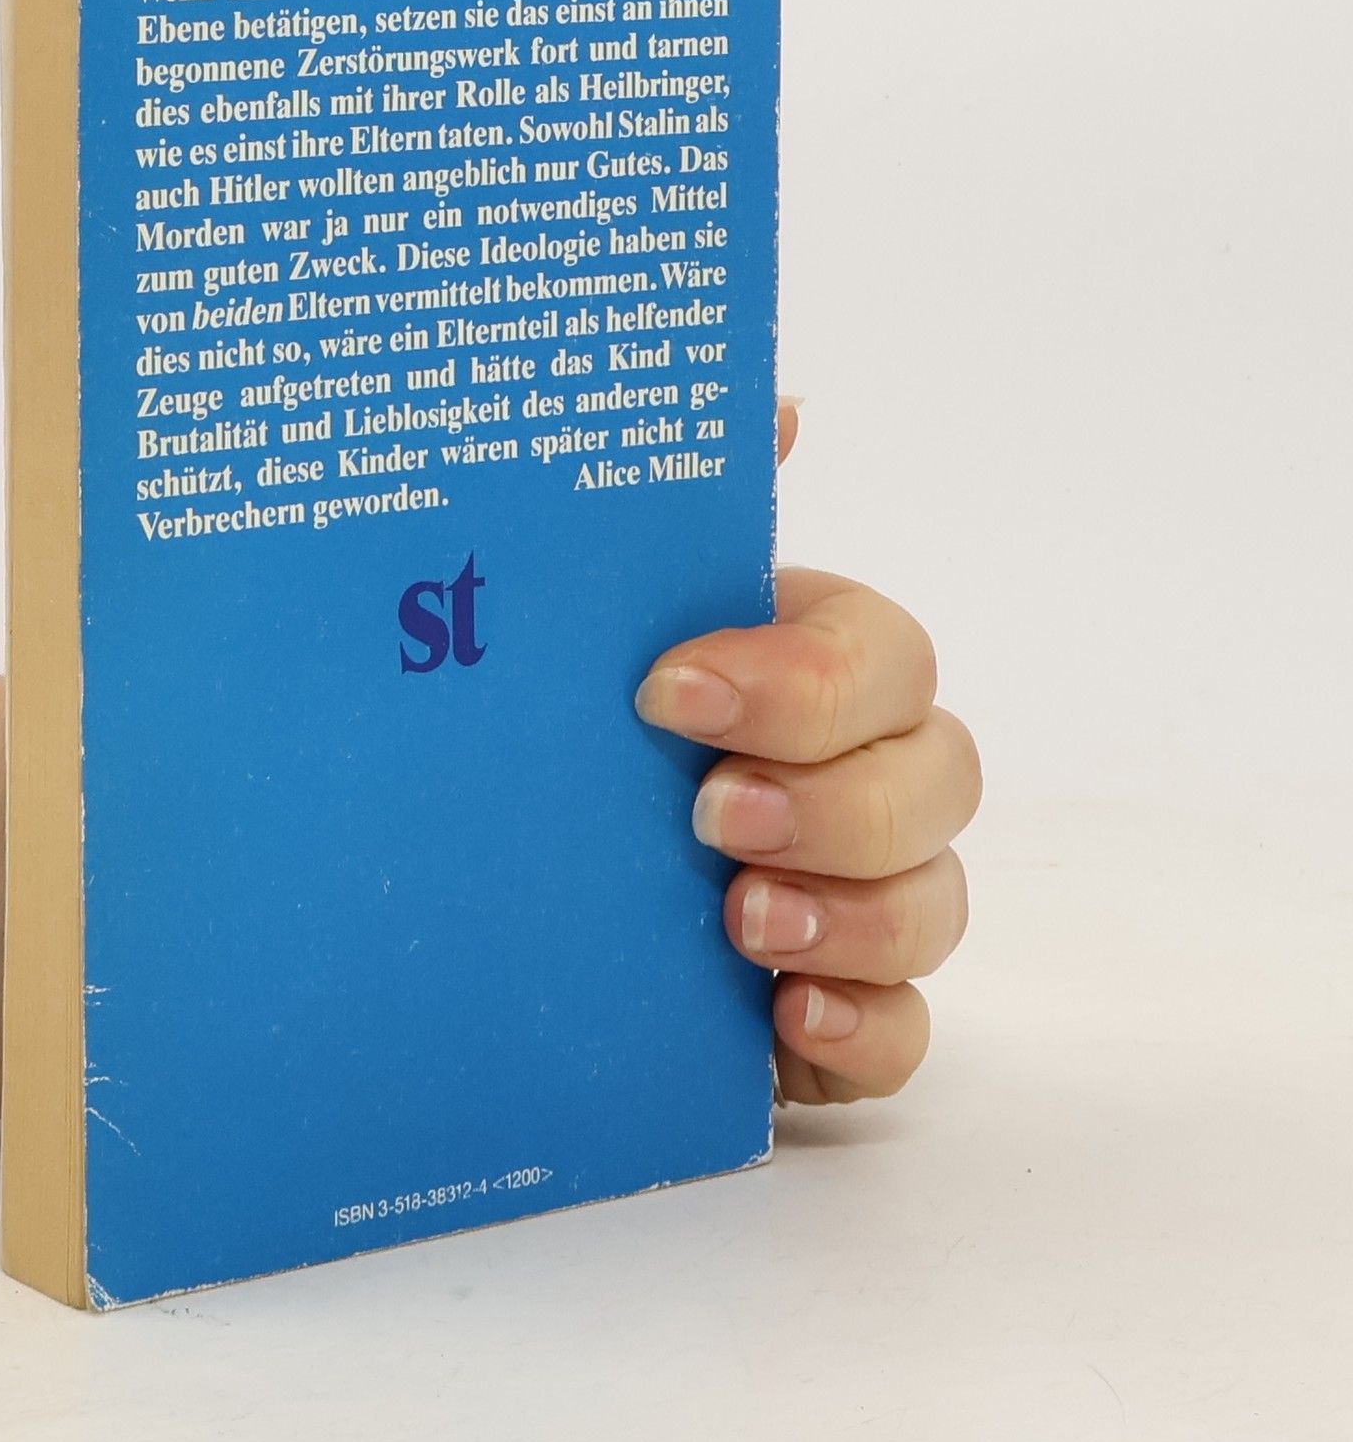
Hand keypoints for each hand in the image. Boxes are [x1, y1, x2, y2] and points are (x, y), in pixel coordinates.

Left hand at [634, 401, 980, 1102]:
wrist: (504, 872)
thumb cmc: (581, 721)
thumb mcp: (600, 613)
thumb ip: (679, 510)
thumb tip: (777, 408)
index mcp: (811, 674)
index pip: (881, 657)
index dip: (803, 679)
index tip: (669, 692)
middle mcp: (861, 780)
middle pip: (937, 779)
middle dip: (834, 798)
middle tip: (709, 815)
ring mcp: (861, 902)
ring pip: (934, 905)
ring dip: (851, 913)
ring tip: (737, 923)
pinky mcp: (836, 1013)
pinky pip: (903, 1033)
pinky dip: (863, 1027)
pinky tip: (783, 1018)